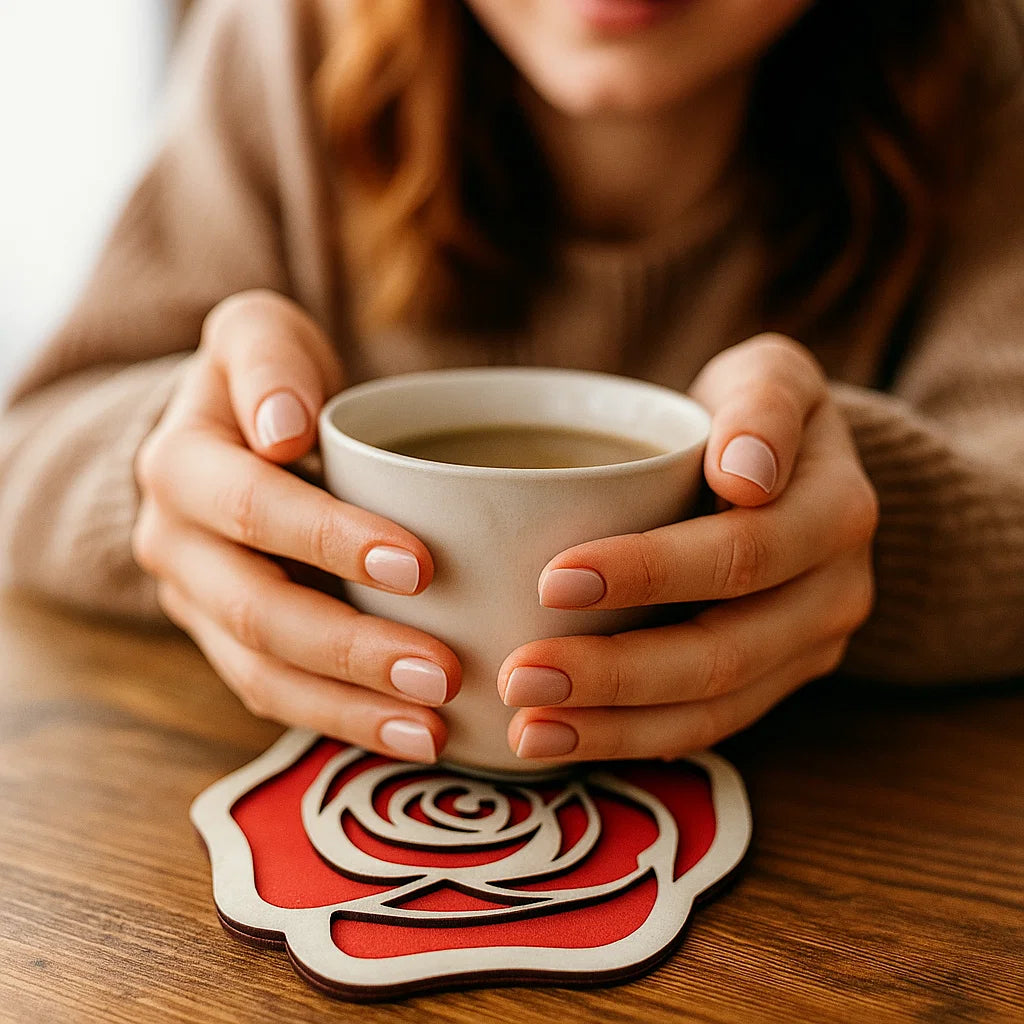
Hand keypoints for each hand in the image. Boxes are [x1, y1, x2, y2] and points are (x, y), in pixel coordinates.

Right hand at [132, 290, 459, 761]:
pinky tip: (410, 733)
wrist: (228, 436)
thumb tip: (282, 426)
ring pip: (264, 674)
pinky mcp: (230, 644)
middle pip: (258, 612)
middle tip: (441, 671)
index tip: (421, 563)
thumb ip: (267, 359)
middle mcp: (176, 545)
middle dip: (352, 648)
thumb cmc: (265, 382)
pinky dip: (342, 721)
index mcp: (181, 466)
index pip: (253, 508)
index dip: (330, 539)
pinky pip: (278, 696)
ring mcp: (198, 605)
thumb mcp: (259, 336)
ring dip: (350, 706)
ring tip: (434, 726)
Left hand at [499, 334, 877, 762]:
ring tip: (528, 726)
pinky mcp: (776, 680)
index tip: (551, 579)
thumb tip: (747, 472)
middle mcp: (835, 591)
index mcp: (835, 511)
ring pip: (714, 706)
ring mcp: (809, 647)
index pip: (740, 552)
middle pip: (724, 650)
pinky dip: (633, 737)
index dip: (650, 572)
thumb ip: (763, 406)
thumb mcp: (769, 377)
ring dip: (614, 724)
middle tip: (518, 674)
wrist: (793, 471)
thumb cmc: (757, 415)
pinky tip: (565, 736)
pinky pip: (709, 725)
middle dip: (615, 670)